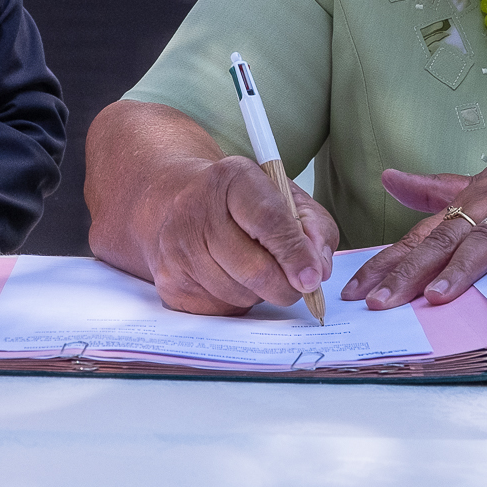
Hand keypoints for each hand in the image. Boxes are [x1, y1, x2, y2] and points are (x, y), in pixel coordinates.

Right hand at [139, 155, 339, 315]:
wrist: (183, 203)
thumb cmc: (244, 202)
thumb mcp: (286, 198)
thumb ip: (313, 227)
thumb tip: (318, 270)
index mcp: (231, 177)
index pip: (269, 220)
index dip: (295, 253)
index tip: (313, 277)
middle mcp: (195, 208)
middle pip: (254, 268)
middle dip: (285, 286)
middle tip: (296, 284)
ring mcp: (176, 246)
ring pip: (238, 294)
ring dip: (260, 293)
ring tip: (257, 270)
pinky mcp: (168, 279)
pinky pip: (218, 308)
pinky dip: (236, 301)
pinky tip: (231, 278)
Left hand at [342, 128, 486, 309]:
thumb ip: (438, 190)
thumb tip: (388, 179)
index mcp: (469, 202)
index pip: (420, 238)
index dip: (387, 264)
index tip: (354, 292)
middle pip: (443, 242)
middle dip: (408, 274)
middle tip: (378, 304)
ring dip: (462, 267)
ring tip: (435, 296)